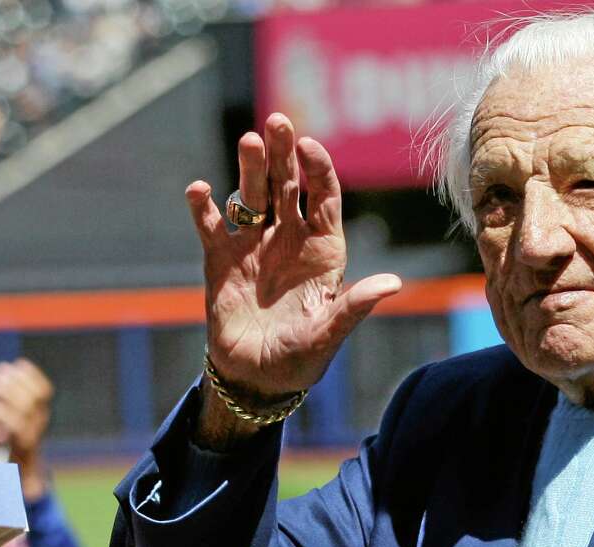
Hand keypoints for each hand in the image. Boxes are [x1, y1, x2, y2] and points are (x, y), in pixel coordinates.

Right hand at [0, 358, 52, 498]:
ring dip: (18, 381)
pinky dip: (30, 376)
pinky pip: (43, 389)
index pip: (22, 431)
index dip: (8, 418)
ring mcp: (40, 420)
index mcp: (22, 448)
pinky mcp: (41, 409)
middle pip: (31, 410)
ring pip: (38, 397)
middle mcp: (36, 433)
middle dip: (12, 394)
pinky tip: (19, 364)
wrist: (19, 464)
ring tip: (0, 371)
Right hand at [186, 113, 400, 407]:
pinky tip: (200, 190)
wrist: (256, 378)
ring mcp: (254, 245)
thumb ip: (355, 306)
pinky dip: (204, 208)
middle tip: (276, 121)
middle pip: (288, 186)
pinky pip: (211, 226)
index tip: (309, 147)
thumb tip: (394, 283)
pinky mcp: (221, 259)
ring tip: (248, 141)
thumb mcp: (329, 333)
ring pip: (253, 196)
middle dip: (283, 154)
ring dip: (250, 169)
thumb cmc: (301, 358)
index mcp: (323, 251)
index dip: (319, 171)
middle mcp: (289, 240)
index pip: (325, 199)